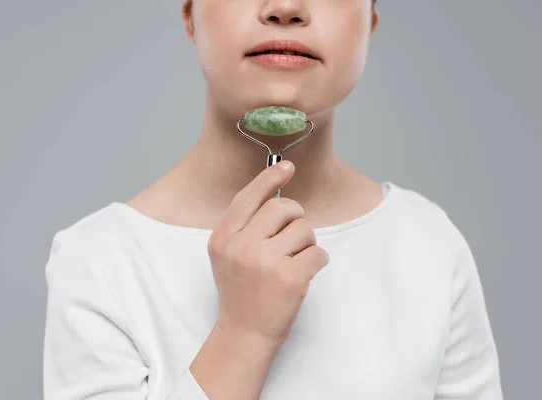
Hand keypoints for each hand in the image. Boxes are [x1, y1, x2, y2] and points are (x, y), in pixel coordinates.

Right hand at [207, 160, 329, 346]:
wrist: (244, 334)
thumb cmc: (240, 292)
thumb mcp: (227, 254)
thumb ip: (244, 226)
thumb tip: (277, 195)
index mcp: (223, 238)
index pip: (248, 197)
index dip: (270, 179)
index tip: (288, 167)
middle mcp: (240, 246)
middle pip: (281, 208)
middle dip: (296, 216)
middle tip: (295, 235)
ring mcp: (264, 262)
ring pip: (303, 229)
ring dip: (307, 242)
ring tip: (295, 260)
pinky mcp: (289, 278)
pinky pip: (318, 253)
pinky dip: (319, 260)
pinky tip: (306, 272)